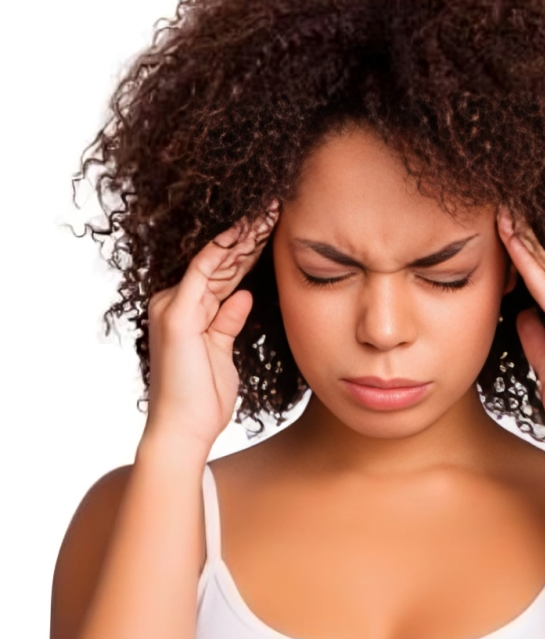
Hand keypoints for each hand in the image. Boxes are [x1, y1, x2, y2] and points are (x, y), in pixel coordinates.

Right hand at [142, 201, 279, 453]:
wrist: (184, 431)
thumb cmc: (203, 399)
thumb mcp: (223, 353)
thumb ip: (228, 322)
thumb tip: (243, 297)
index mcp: (189, 311)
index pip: (225, 272)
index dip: (249, 249)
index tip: (276, 228)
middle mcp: (177, 302)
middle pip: (221, 261)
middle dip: (250, 234)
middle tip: (276, 207)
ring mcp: (174, 306)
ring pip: (214, 259)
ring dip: (242, 234)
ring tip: (269, 210)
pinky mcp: (177, 316)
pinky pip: (203, 273)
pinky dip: (224, 250)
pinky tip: (244, 230)